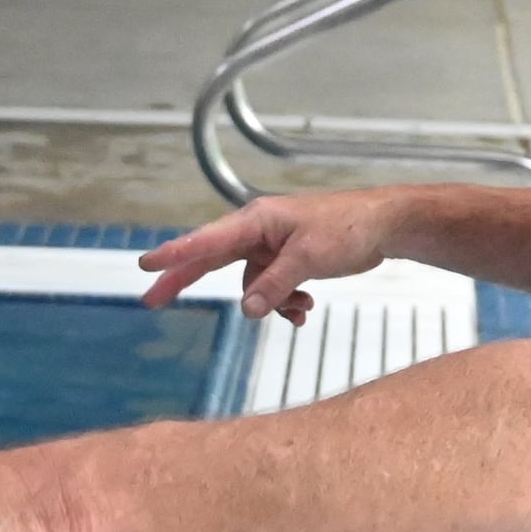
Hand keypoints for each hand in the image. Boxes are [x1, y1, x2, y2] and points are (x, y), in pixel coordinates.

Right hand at [137, 191, 400, 324]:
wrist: (383, 225)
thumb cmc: (347, 228)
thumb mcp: (308, 259)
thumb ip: (274, 285)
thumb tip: (247, 310)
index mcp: (256, 221)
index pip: (206, 240)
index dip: (175, 254)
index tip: (147, 264)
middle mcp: (258, 232)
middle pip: (212, 260)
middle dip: (187, 282)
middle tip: (152, 301)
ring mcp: (272, 246)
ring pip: (252, 285)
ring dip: (272, 303)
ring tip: (301, 309)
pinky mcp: (288, 259)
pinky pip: (272, 289)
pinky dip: (286, 302)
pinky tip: (306, 308)